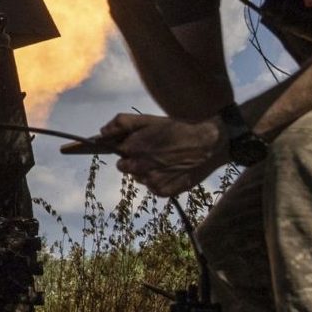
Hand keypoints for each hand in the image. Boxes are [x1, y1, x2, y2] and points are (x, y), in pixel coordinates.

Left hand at [101, 113, 224, 196]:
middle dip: (134, 159)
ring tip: (165, 160)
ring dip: (147, 171)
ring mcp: (152, 181)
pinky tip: (171, 170)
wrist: (210, 143)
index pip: (116, 151)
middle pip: (125, 167)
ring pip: (138, 178)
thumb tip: (102, 133)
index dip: (126, 147)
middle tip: (153, 152)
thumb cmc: (178, 128)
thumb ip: (123, 123)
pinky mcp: (163, 192)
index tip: (137, 144)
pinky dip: (158, 181)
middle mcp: (140, 166)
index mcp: (134, 147)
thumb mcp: (150, 119)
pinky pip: (152, 188)